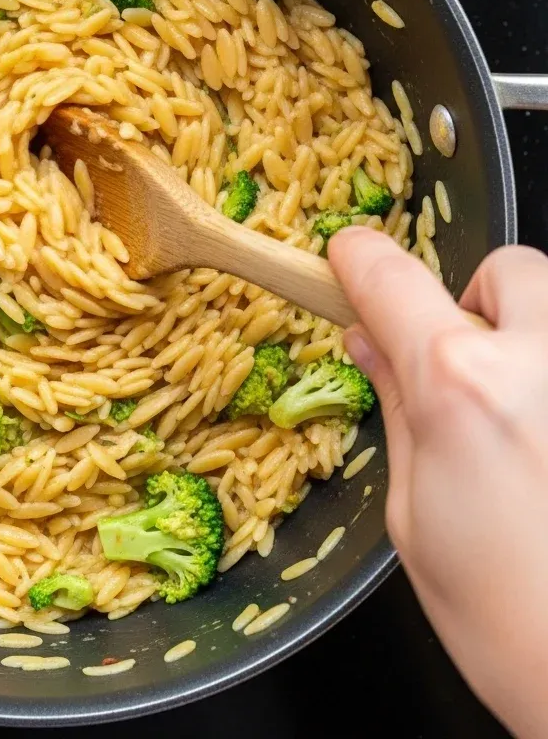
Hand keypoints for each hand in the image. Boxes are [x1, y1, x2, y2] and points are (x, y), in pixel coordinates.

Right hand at [330, 227, 547, 738]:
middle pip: (507, 269)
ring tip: (521, 413)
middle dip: (475, 300)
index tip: (349, 256)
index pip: (392, 280)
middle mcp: (542, 365)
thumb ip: (400, 412)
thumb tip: (373, 347)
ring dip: (532, 336)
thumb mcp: (415, 516)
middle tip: (463, 360)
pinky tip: (546, 445)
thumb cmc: (507, 622)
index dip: (360, 260)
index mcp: (461, 389)